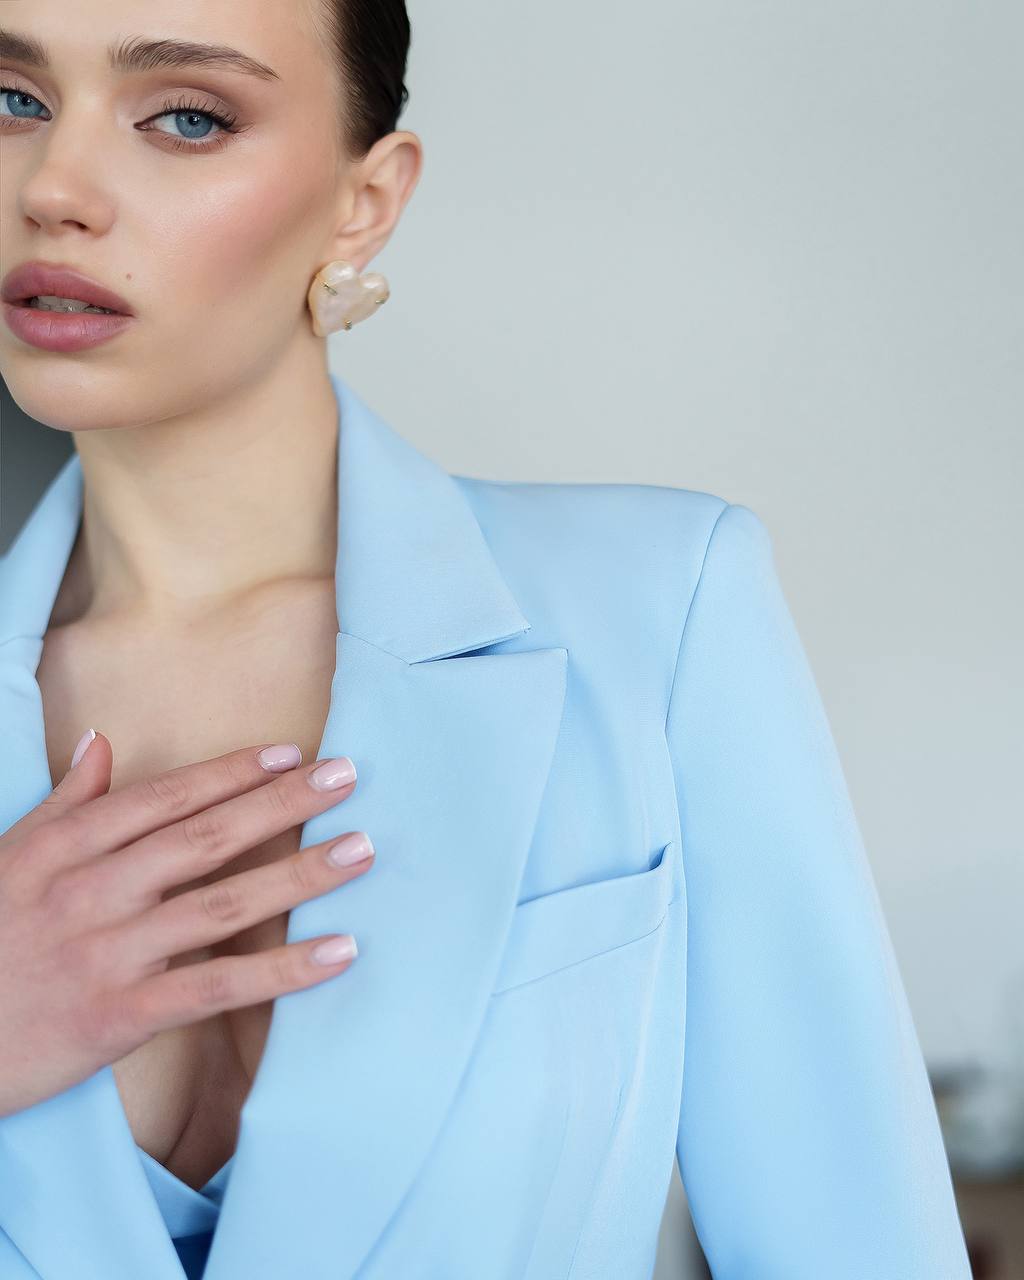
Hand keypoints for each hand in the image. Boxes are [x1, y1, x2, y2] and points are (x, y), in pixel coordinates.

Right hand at [0, 732, 371, 1116]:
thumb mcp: (7, 859)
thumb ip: (64, 802)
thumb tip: (99, 741)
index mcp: (67, 846)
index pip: (167, 797)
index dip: (233, 772)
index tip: (291, 753)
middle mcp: (94, 888)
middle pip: (206, 836)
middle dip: (281, 803)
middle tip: (347, 777)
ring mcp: (110, 950)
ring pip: (222, 904)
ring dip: (299, 874)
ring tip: (360, 850)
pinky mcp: (119, 1014)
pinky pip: (217, 985)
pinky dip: (282, 971)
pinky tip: (338, 952)